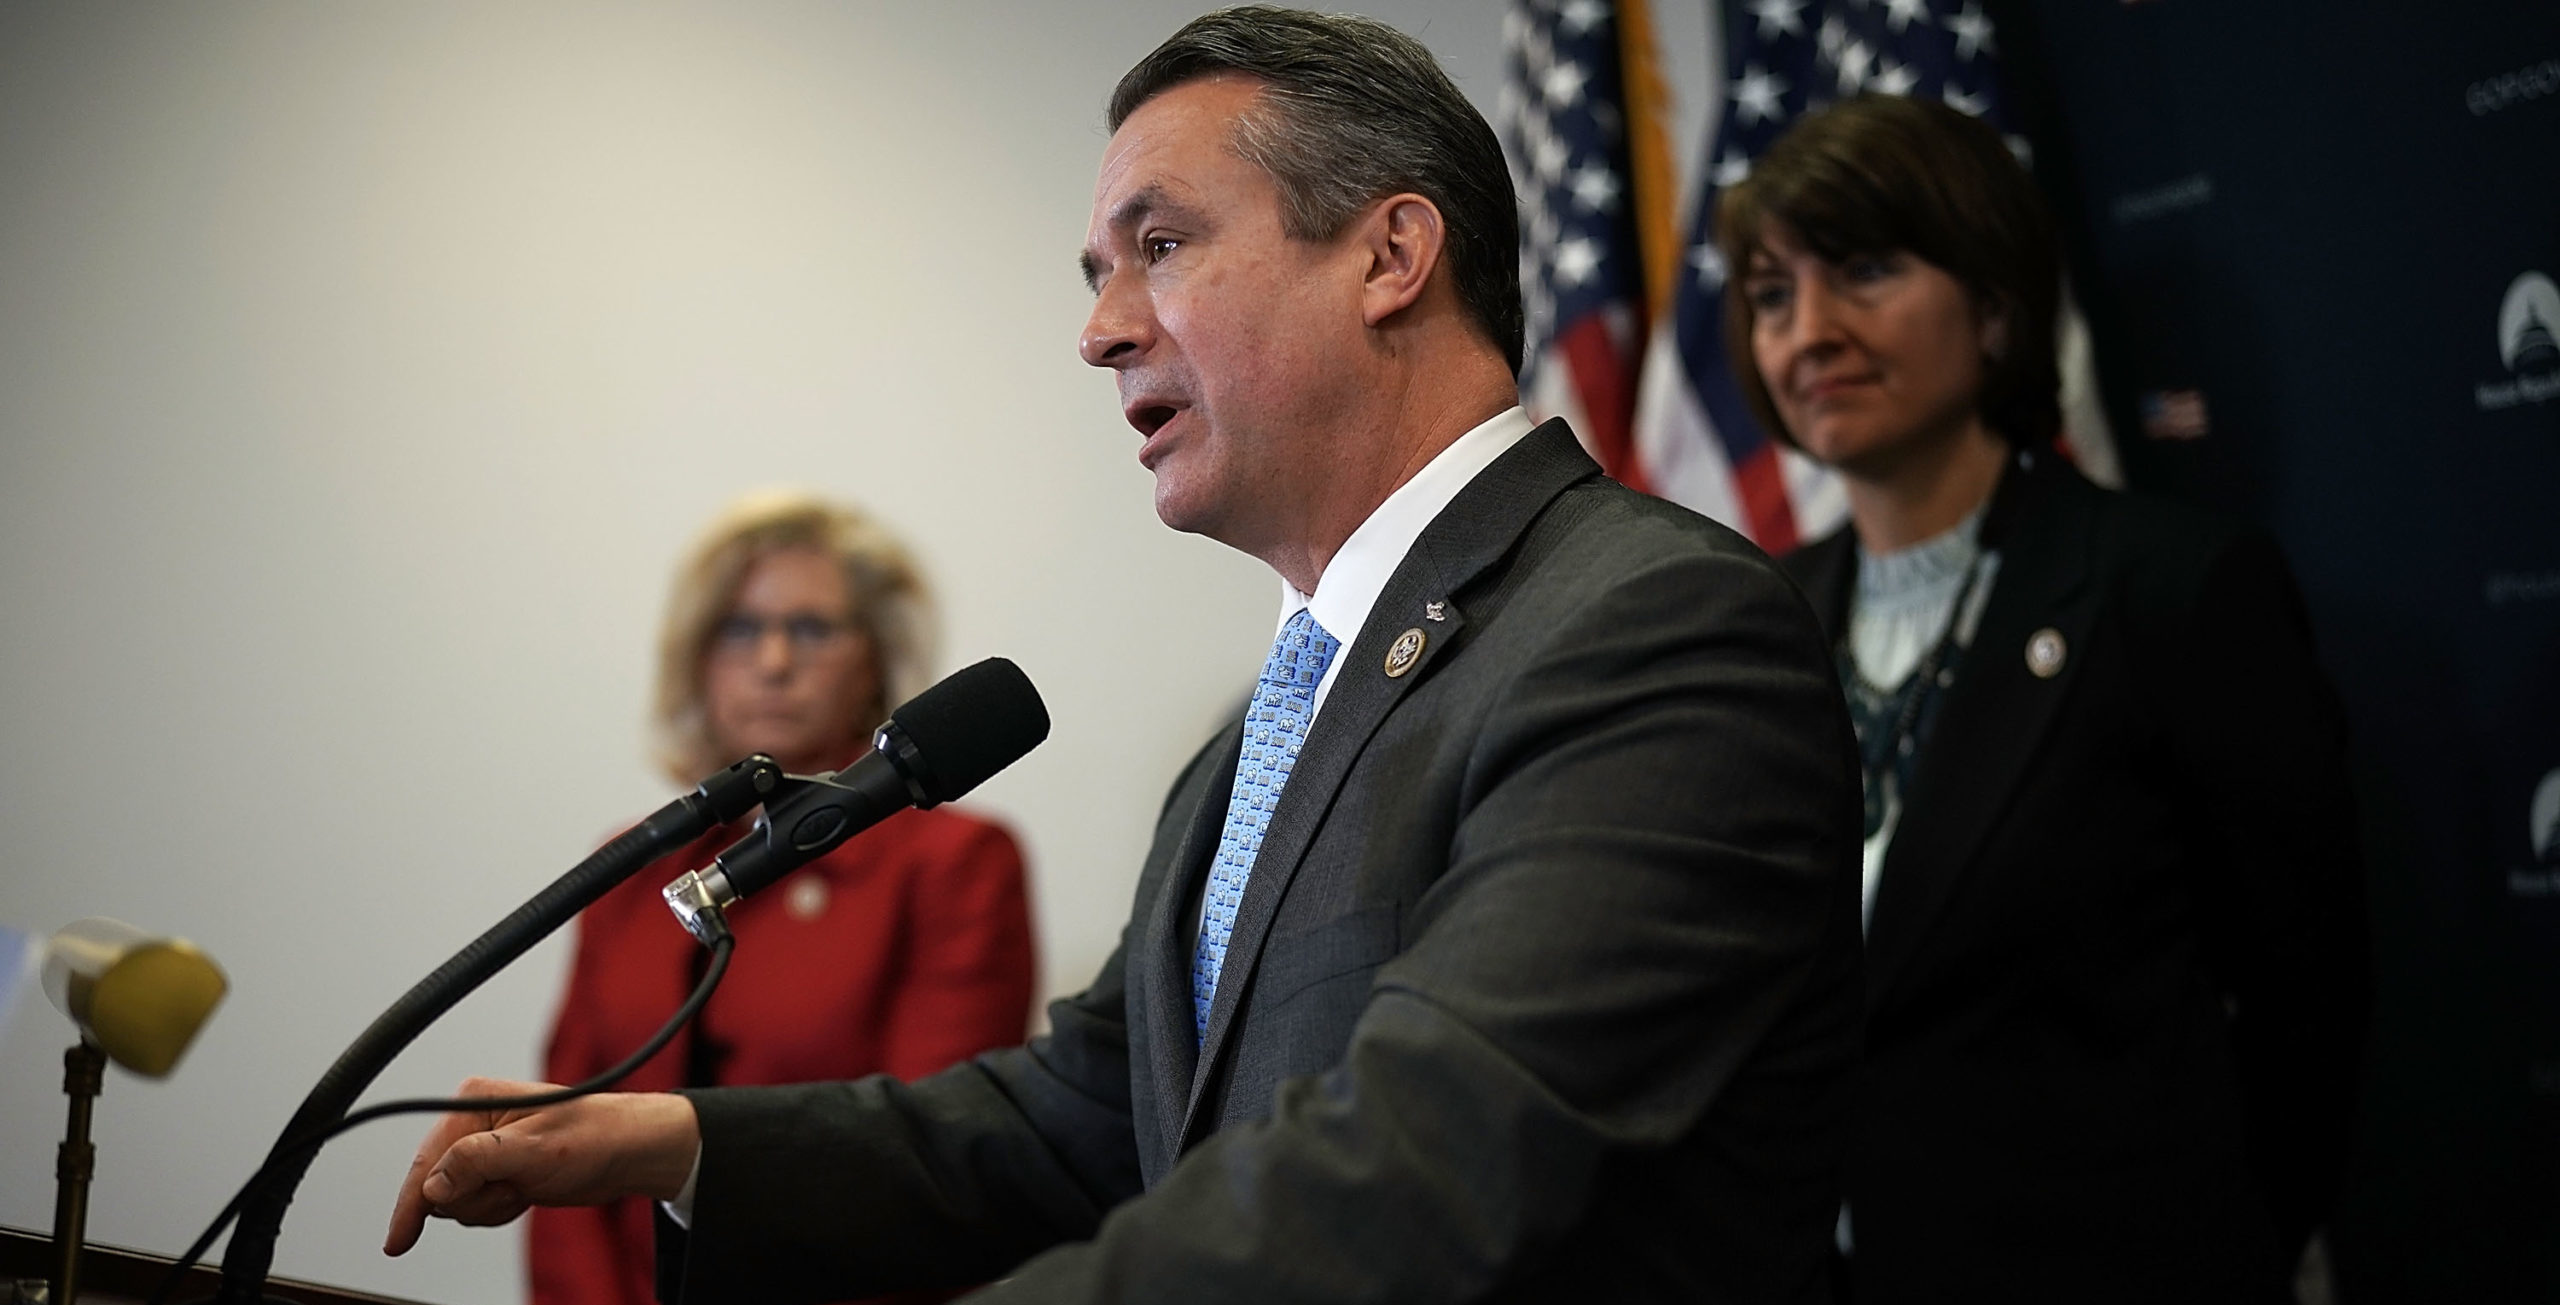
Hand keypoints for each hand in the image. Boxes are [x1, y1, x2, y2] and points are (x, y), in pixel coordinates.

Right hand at [383, 1078, 699, 1254]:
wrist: (627, 1154)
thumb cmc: (593, 1137)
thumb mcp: (533, 1149)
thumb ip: (477, 1162)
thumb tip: (433, 1185)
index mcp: (473, 1102)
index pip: (426, 1159)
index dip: (413, 1201)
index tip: (398, 1239)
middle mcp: (473, 1124)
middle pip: (436, 1185)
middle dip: (473, 1198)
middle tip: (512, 1187)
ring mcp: (483, 1150)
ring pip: (455, 1201)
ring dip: (488, 1205)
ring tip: (524, 1187)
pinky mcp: (496, 1172)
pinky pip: (475, 1206)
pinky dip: (498, 1209)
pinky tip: (525, 1194)